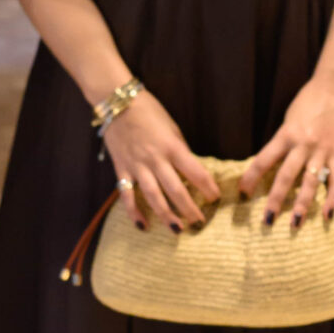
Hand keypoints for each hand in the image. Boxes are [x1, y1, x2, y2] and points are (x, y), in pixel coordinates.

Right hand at [102, 91, 220, 232]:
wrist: (118, 102)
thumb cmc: (149, 111)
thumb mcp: (172, 127)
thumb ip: (179, 150)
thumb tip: (189, 171)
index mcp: (172, 147)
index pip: (196, 172)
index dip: (208, 187)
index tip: (215, 198)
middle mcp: (155, 159)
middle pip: (175, 189)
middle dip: (189, 208)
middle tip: (200, 223)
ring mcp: (137, 165)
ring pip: (153, 196)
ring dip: (165, 215)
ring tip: (177, 230)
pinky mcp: (121, 169)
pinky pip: (126, 194)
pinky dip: (134, 212)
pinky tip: (143, 225)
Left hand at [240, 73, 333, 227]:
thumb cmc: (308, 102)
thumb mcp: (289, 120)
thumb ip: (282, 141)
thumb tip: (269, 165)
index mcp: (286, 134)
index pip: (263, 159)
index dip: (251, 177)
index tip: (242, 192)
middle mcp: (303, 144)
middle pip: (286, 176)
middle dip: (275, 199)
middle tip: (266, 220)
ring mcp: (322, 149)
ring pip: (310, 182)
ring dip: (302, 205)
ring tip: (294, 223)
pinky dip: (332, 198)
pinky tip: (326, 214)